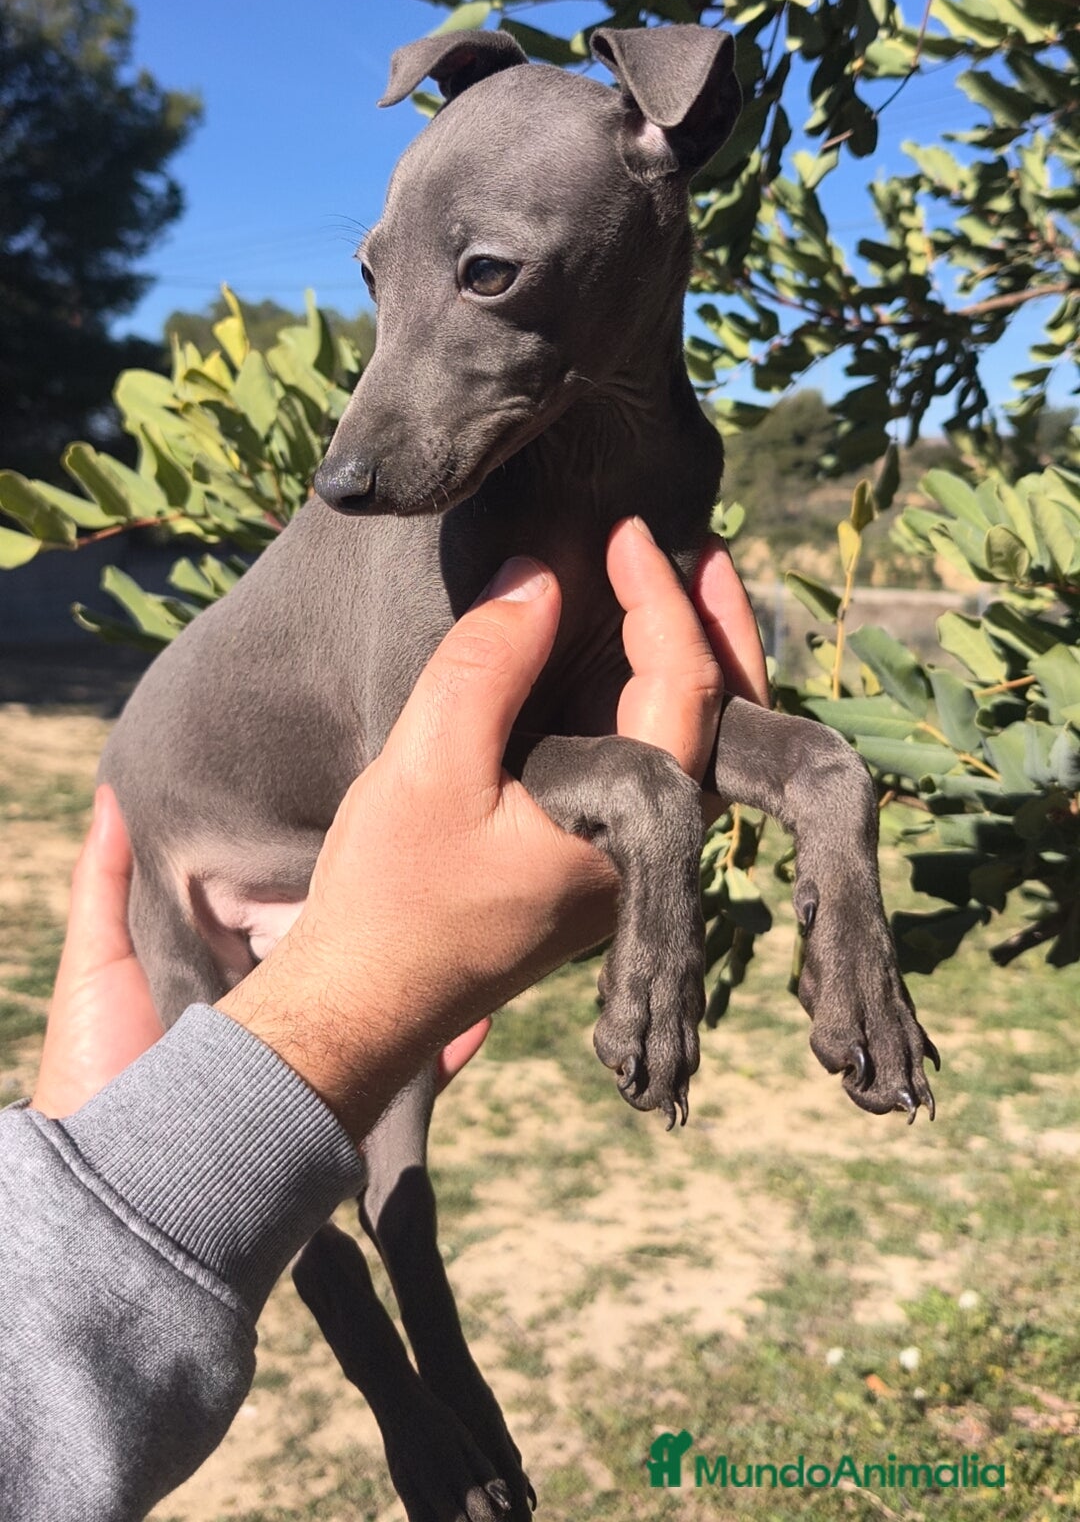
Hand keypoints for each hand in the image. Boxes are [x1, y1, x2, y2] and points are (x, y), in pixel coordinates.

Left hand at [31, 795, 489, 1117]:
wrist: (119, 1190)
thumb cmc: (97, 1069)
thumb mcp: (98, 965)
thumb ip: (104, 882)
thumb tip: (114, 788)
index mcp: (237, 965)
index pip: (295, 904)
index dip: (330, 863)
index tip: (373, 810)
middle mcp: (286, 1006)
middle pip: (351, 948)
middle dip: (395, 911)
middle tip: (445, 852)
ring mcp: (320, 1057)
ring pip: (390, 1004)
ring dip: (433, 972)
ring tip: (478, 921)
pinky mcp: (343, 1108)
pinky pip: (411, 1075)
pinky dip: (448, 1047)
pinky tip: (483, 1011)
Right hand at [220, 520, 766, 1137]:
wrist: (364, 1001)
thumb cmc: (394, 892)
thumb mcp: (430, 761)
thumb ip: (487, 661)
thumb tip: (540, 572)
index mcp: (633, 824)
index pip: (682, 685)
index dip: (661, 597)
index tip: (626, 532)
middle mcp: (655, 849)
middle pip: (725, 718)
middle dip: (719, 626)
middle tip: (701, 547)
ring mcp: (632, 861)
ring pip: (695, 743)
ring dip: (693, 659)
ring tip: (678, 583)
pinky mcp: (598, 862)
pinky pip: (654, 763)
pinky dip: (652, 699)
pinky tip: (619, 656)